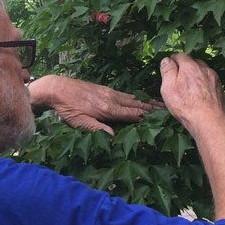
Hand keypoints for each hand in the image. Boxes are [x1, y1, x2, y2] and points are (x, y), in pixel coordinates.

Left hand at [29, 74, 161, 135]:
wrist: (56, 88)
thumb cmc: (67, 108)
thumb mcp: (80, 123)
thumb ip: (98, 130)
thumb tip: (115, 137)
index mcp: (108, 109)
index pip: (132, 114)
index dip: (147, 117)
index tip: (162, 119)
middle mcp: (111, 98)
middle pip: (135, 104)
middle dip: (151, 108)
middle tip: (167, 110)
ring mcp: (108, 92)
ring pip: (131, 98)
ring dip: (145, 102)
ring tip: (157, 105)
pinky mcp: (103, 89)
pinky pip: (123, 94)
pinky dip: (133, 97)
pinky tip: (136, 99)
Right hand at [158, 53, 224, 135]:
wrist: (208, 120)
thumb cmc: (186, 105)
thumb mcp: (168, 88)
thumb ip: (167, 71)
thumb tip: (166, 60)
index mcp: (190, 66)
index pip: (180, 55)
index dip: (172, 61)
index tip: (168, 68)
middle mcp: (204, 69)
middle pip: (193, 62)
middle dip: (185, 67)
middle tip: (178, 79)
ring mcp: (214, 78)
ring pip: (202, 71)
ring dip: (196, 75)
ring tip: (189, 87)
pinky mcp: (220, 88)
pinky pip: (209, 80)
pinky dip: (203, 83)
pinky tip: (199, 94)